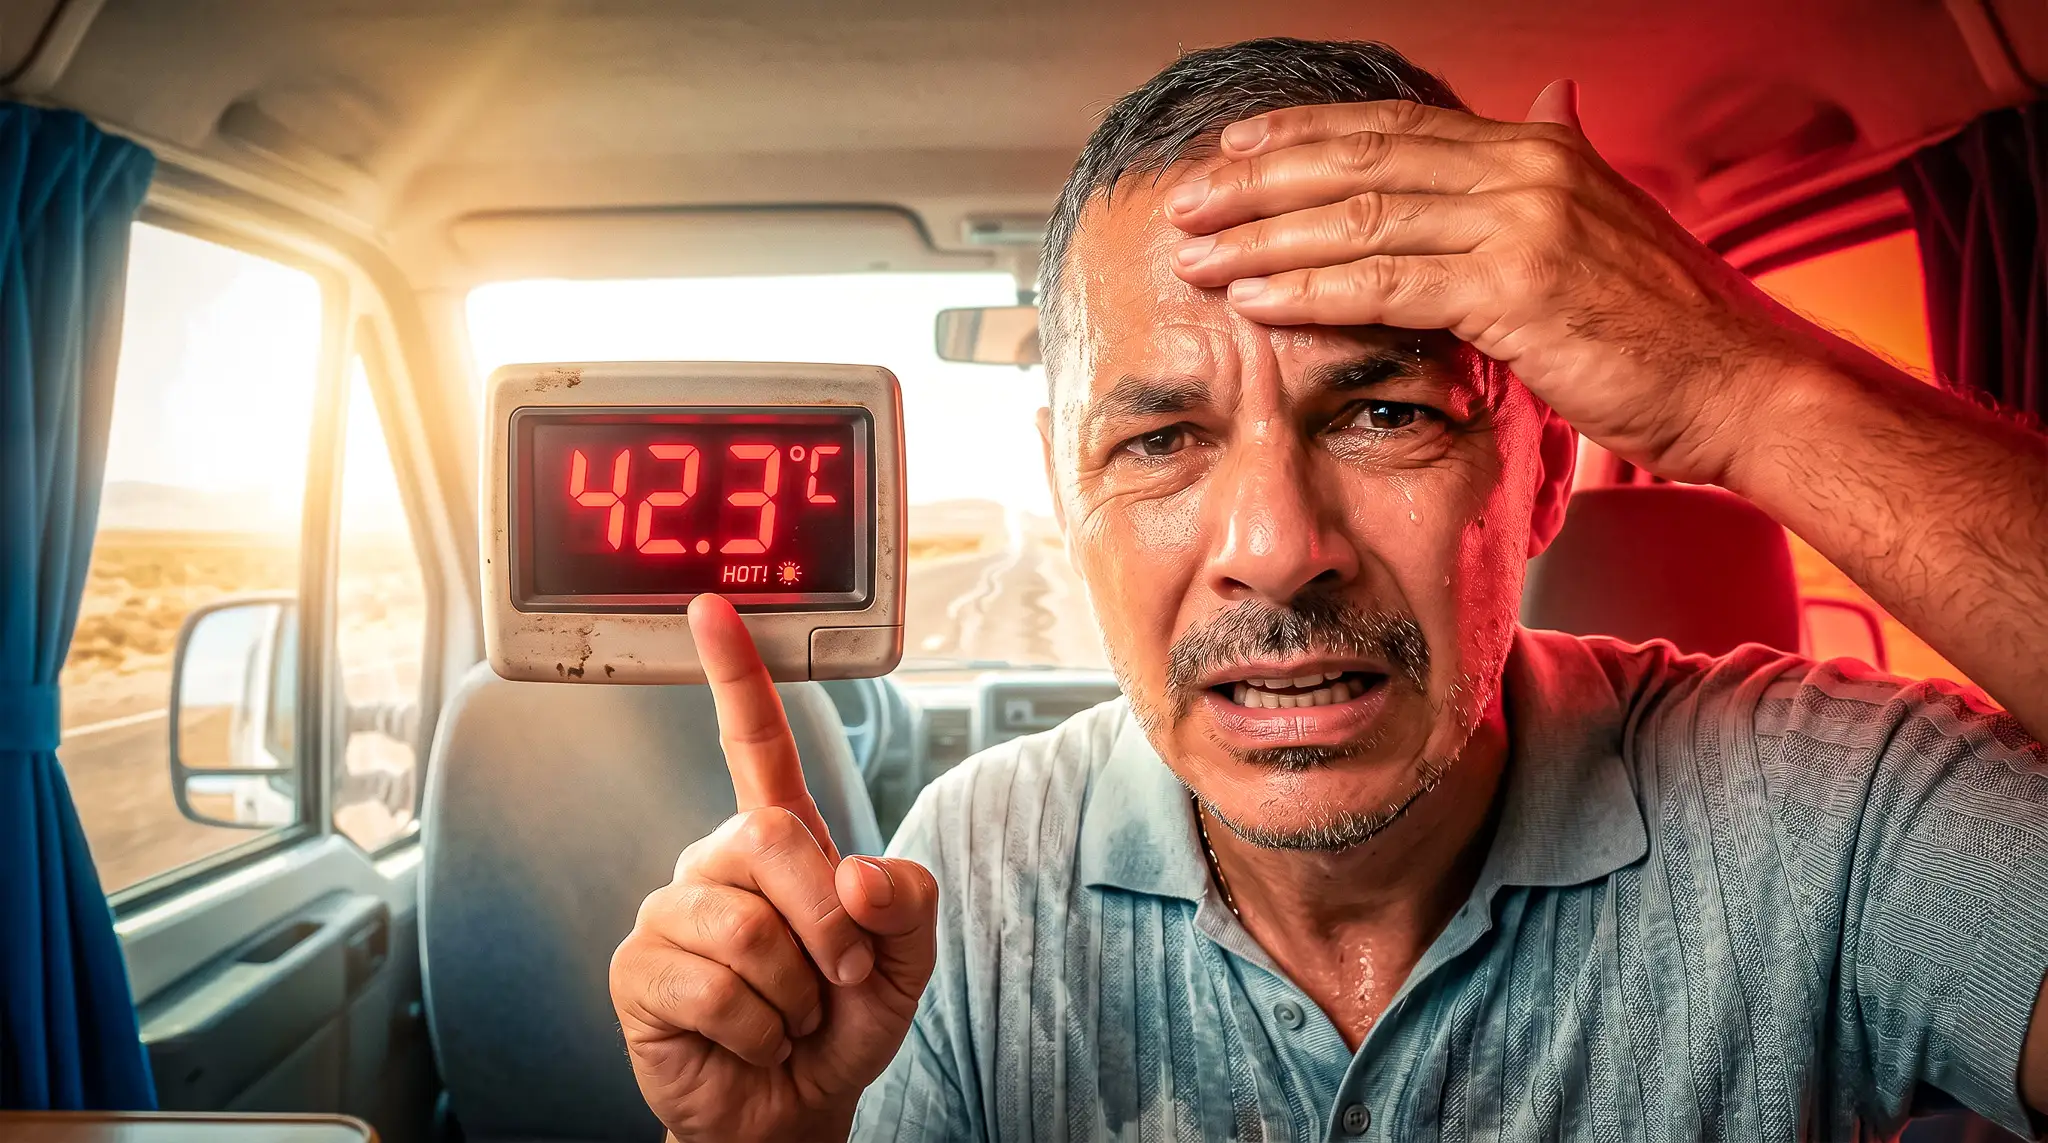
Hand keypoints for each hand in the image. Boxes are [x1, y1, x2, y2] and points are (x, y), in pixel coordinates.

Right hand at [609, 594, 938, 1142]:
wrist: (792, 1110)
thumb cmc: (840, 1022)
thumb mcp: (905, 960)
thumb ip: (907, 904)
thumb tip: (856, 871)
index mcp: (779, 838)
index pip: (755, 742)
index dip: (735, 675)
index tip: (712, 610)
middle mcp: (717, 860)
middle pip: (774, 839)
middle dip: (829, 924)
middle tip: (836, 979)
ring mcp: (672, 912)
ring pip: (746, 927)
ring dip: (793, 993)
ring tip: (784, 1014)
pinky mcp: (638, 970)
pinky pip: (712, 989)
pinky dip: (755, 1031)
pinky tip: (747, 1039)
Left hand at [1165, 81, 1834, 487]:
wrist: (1744, 383)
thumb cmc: (1670, 326)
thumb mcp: (1611, 220)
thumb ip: (1563, 162)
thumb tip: (1551, 98)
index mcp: (1538, 149)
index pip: (1394, 130)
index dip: (1306, 135)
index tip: (1236, 149)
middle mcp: (1524, 170)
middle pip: (1360, 164)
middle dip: (1260, 181)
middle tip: (1187, 199)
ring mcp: (1521, 225)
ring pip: (1362, 220)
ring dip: (1266, 238)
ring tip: (1197, 255)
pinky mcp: (1517, 290)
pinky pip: (1389, 286)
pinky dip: (1313, 291)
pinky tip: (1256, 301)